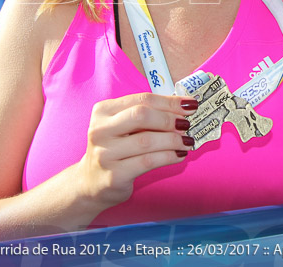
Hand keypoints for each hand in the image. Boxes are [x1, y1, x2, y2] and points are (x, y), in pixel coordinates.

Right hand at [77, 93, 197, 208]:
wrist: (91, 183)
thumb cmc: (115, 149)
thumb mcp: (123, 127)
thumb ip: (147, 115)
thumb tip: (183, 109)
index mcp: (103, 111)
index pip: (141, 99)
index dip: (169, 101)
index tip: (190, 104)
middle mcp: (100, 130)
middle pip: (141, 115)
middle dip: (169, 119)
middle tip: (187, 124)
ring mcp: (104, 154)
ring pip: (146, 140)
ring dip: (173, 140)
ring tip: (187, 141)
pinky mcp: (114, 176)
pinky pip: (147, 162)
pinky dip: (168, 156)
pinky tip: (179, 155)